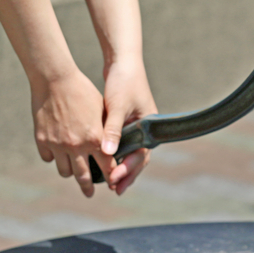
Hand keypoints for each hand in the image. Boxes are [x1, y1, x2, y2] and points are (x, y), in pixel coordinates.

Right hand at [30, 70, 114, 197]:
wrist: (55, 80)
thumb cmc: (84, 93)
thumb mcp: (102, 112)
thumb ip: (106, 133)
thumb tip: (115, 149)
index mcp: (95, 140)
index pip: (107, 167)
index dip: (111, 176)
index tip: (113, 183)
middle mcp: (77, 146)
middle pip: (83, 177)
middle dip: (88, 188)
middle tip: (89, 194)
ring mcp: (57, 144)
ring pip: (64, 171)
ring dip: (70, 172)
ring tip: (73, 172)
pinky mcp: (42, 140)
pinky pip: (48, 158)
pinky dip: (54, 158)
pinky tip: (58, 154)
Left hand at [102, 59, 156, 194]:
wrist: (124, 63)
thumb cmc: (124, 82)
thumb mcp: (118, 106)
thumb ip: (113, 129)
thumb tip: (107, 152)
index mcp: (149, 127)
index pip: (141, 155)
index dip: (128, 169)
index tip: (115, 180)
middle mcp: (145, 130)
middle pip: (137, 159)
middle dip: (126, 175)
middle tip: (115, 189)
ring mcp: (136, 128)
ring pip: (130, 154)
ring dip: (121, 167)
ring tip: (111, 182)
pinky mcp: (126, 124)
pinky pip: (122, 145)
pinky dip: (114, 155)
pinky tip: (104, 163)